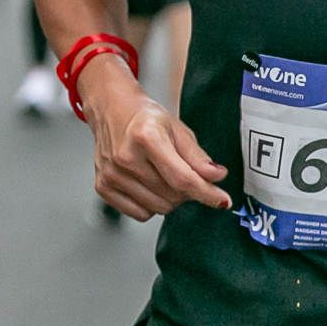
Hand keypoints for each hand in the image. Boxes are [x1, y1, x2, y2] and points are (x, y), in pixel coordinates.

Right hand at [78, 57, 229, 219]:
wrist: (112, 111)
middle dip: (188, 190)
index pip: (182, 177)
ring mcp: (112, 175)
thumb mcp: (177, 128)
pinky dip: (152, 205)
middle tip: (185, 173)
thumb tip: (216, 177)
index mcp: (146, 137)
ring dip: (171, 199)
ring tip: (164, 175)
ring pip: (159, 208)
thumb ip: (198, 156)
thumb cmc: (145, 118)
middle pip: (172, 195)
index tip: (222, 201)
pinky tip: (149, 184)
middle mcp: (125, 157)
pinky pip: (140, 214)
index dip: (206, 192)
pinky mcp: (103, 187)